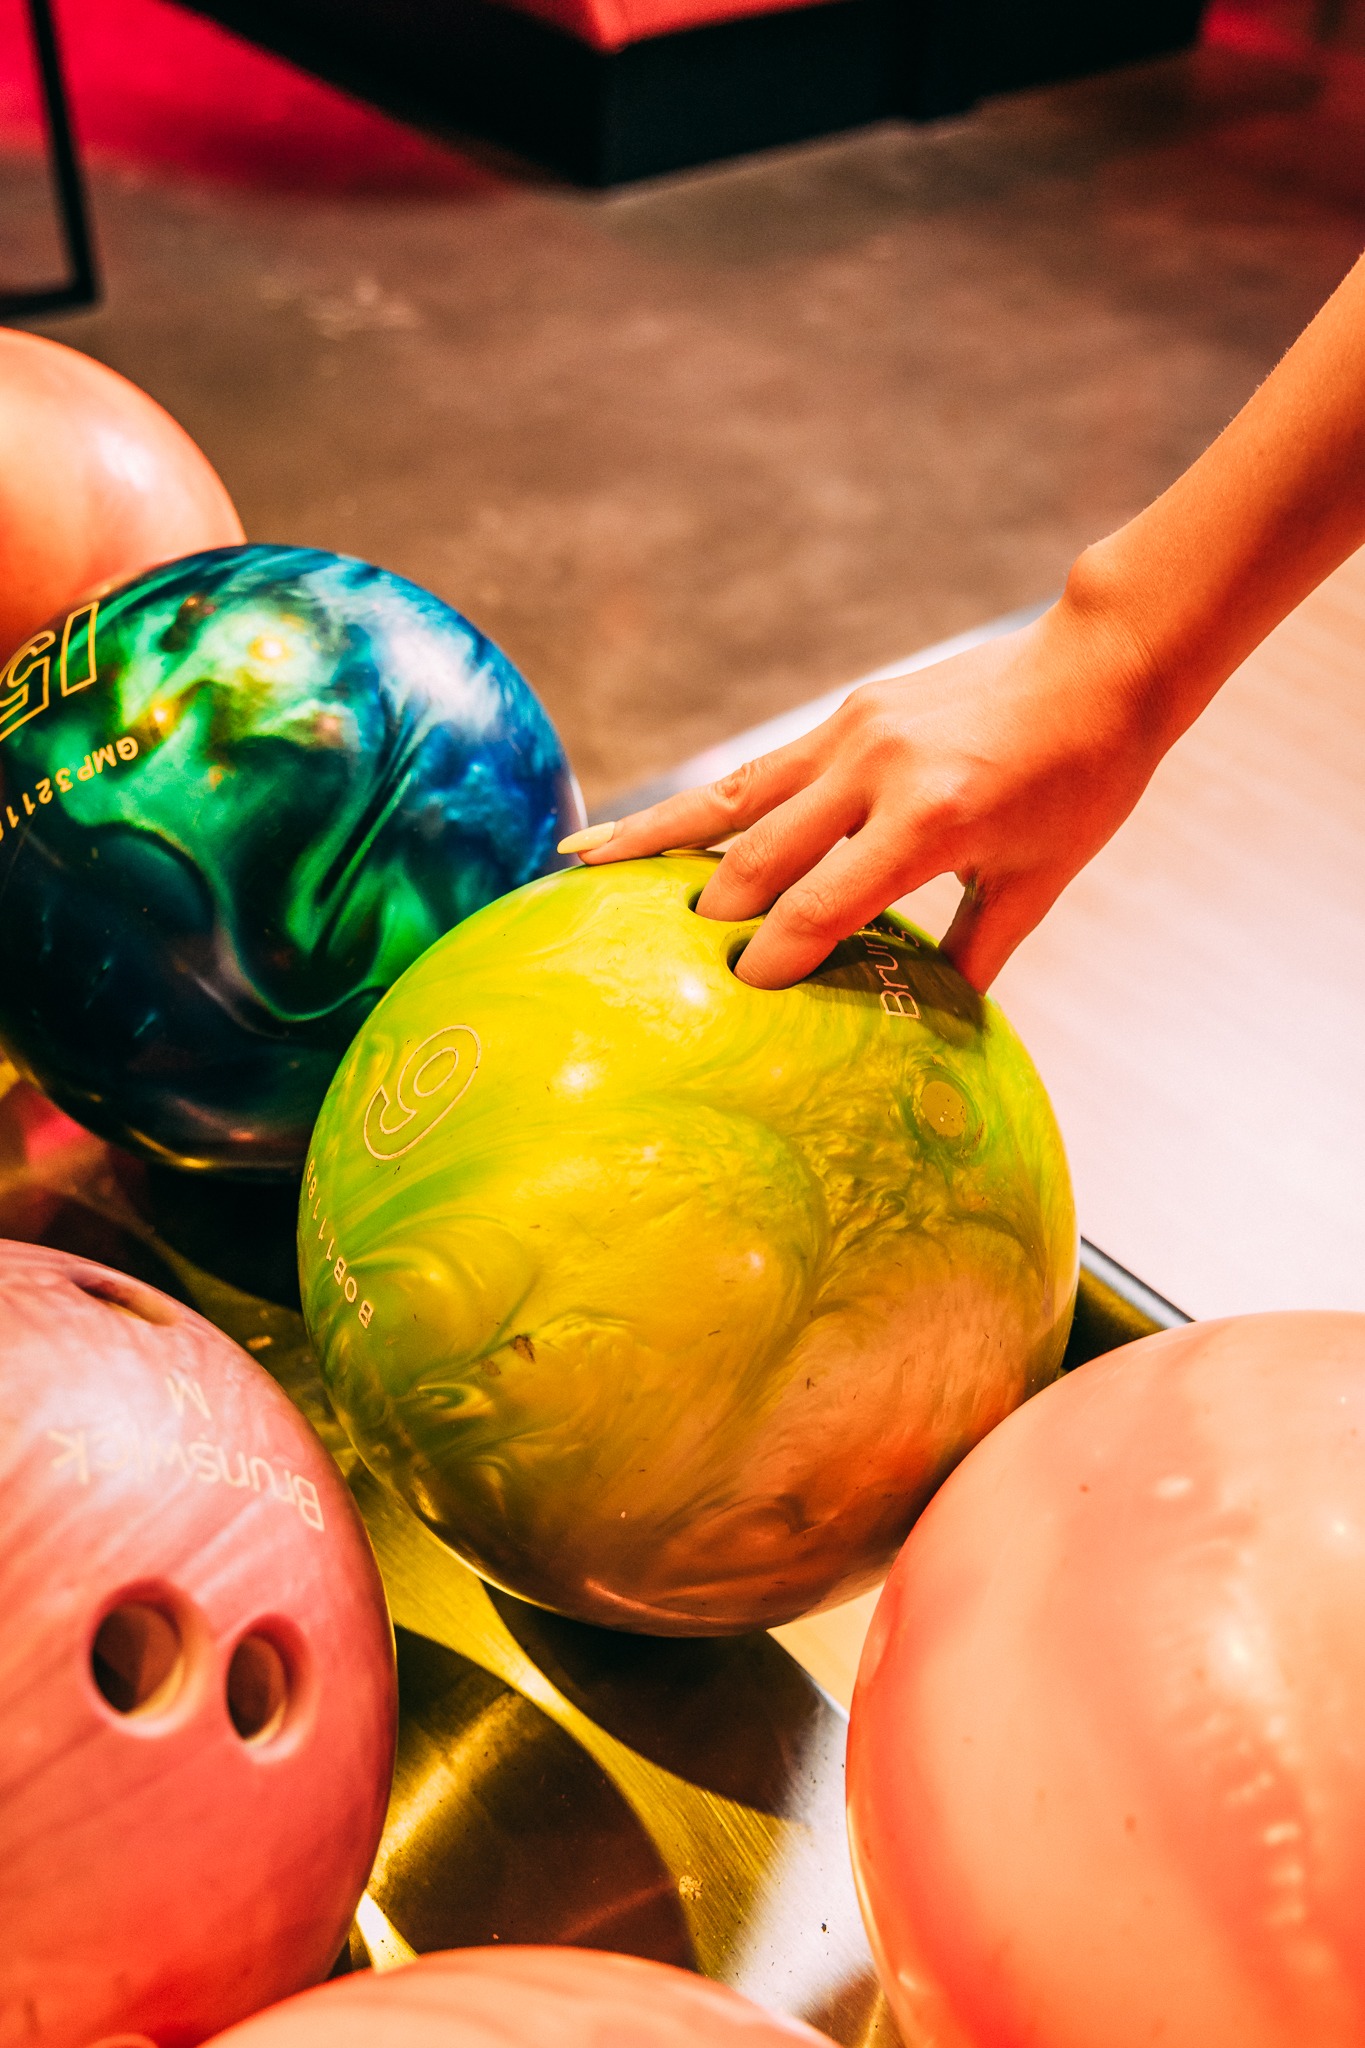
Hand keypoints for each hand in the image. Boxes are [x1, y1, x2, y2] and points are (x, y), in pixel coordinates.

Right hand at [559, 592, 1164, 991]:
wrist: (1101, 667)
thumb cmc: (1083, 783)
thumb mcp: (1037, 881)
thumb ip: (973, 955)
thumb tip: (933, 1031)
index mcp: (932, 820)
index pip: (822, 904)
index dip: (773, 957)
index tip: (734, 997)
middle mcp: (876, 770)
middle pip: (759, 855)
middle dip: (705, 917)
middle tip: (651, 970)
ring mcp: (852, 733)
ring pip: (731, 797)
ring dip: (653, 838)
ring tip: (576, 865)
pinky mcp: (844, 715)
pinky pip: (756, 771)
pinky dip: (695, 805)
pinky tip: (641, 829)